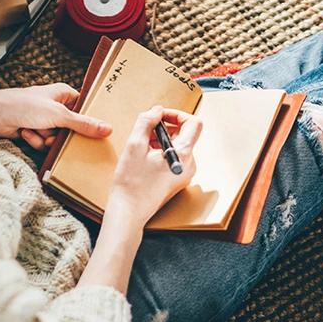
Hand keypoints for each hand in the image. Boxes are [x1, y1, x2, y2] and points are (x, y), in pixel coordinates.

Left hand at [0, 84, 111, 148]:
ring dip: (47, 139)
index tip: (95, 131)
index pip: (84, 107)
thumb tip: (107, 129)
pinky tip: (26, 133)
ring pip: (57, 138)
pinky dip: (35, 141)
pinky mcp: (34, 131)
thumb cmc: (24, 105)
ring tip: (37, 131)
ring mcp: (44, 119)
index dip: (88, 119)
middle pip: (71, 126)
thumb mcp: (59, 115)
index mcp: (63, 94)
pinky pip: (44, 143)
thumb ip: (83, 124)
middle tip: (58, 135)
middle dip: (63, 135)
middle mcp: (55, 106)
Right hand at [107, 106, 202, 225]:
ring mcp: (184, 173)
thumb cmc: (131, 182)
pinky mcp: (177, 179)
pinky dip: (161, 151)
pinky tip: (145, 158)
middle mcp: (189, 164)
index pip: (193, 122)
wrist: (129, 211)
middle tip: (146, 132)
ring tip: (143, 147)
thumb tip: (156, 110)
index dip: (176, 114)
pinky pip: (174, 157)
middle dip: (165, 128)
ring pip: (178, 145)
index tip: (160, 116)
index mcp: (183, 154)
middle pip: (185, 134)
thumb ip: (146, 121)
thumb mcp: (135, 145)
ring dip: (161, 140)